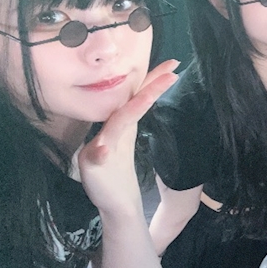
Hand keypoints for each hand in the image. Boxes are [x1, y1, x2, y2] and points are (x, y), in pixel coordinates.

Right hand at [78, 59, 178, 217]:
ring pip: (119, 123)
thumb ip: (127, 121)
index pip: (138, 97)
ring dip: (134, 107)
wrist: (114, 203)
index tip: (173, 64)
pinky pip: (97, 157)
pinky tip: (103, 150)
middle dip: (150, 85)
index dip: (153, 80)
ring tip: (150, 95)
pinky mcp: (93, 164)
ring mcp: (102, 145)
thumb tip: (138, 99)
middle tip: (172, 69)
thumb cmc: (117, 172)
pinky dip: (99, 152)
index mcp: (123, 124)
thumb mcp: (122, 142)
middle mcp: (112, 130)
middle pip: (131, 103)